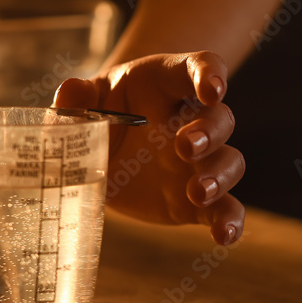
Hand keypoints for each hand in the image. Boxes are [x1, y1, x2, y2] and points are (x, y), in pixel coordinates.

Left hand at [53, 51, 244, 244]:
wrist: (99, 154)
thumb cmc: (97, 116)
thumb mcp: (82, 103)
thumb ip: (76, 98)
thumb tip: (71, 89)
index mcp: (166, 84)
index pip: (200, 67)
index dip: (211, 75)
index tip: (212, 90)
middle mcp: (191, 120)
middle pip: (220, 118)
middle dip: (209, 132)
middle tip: (184, 147)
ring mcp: (199, 161)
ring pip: (230, 161)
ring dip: (220, 176)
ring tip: (198, 192)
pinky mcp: (197, 199)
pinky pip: (225, 208)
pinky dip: (229, 221)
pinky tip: (223, 236)